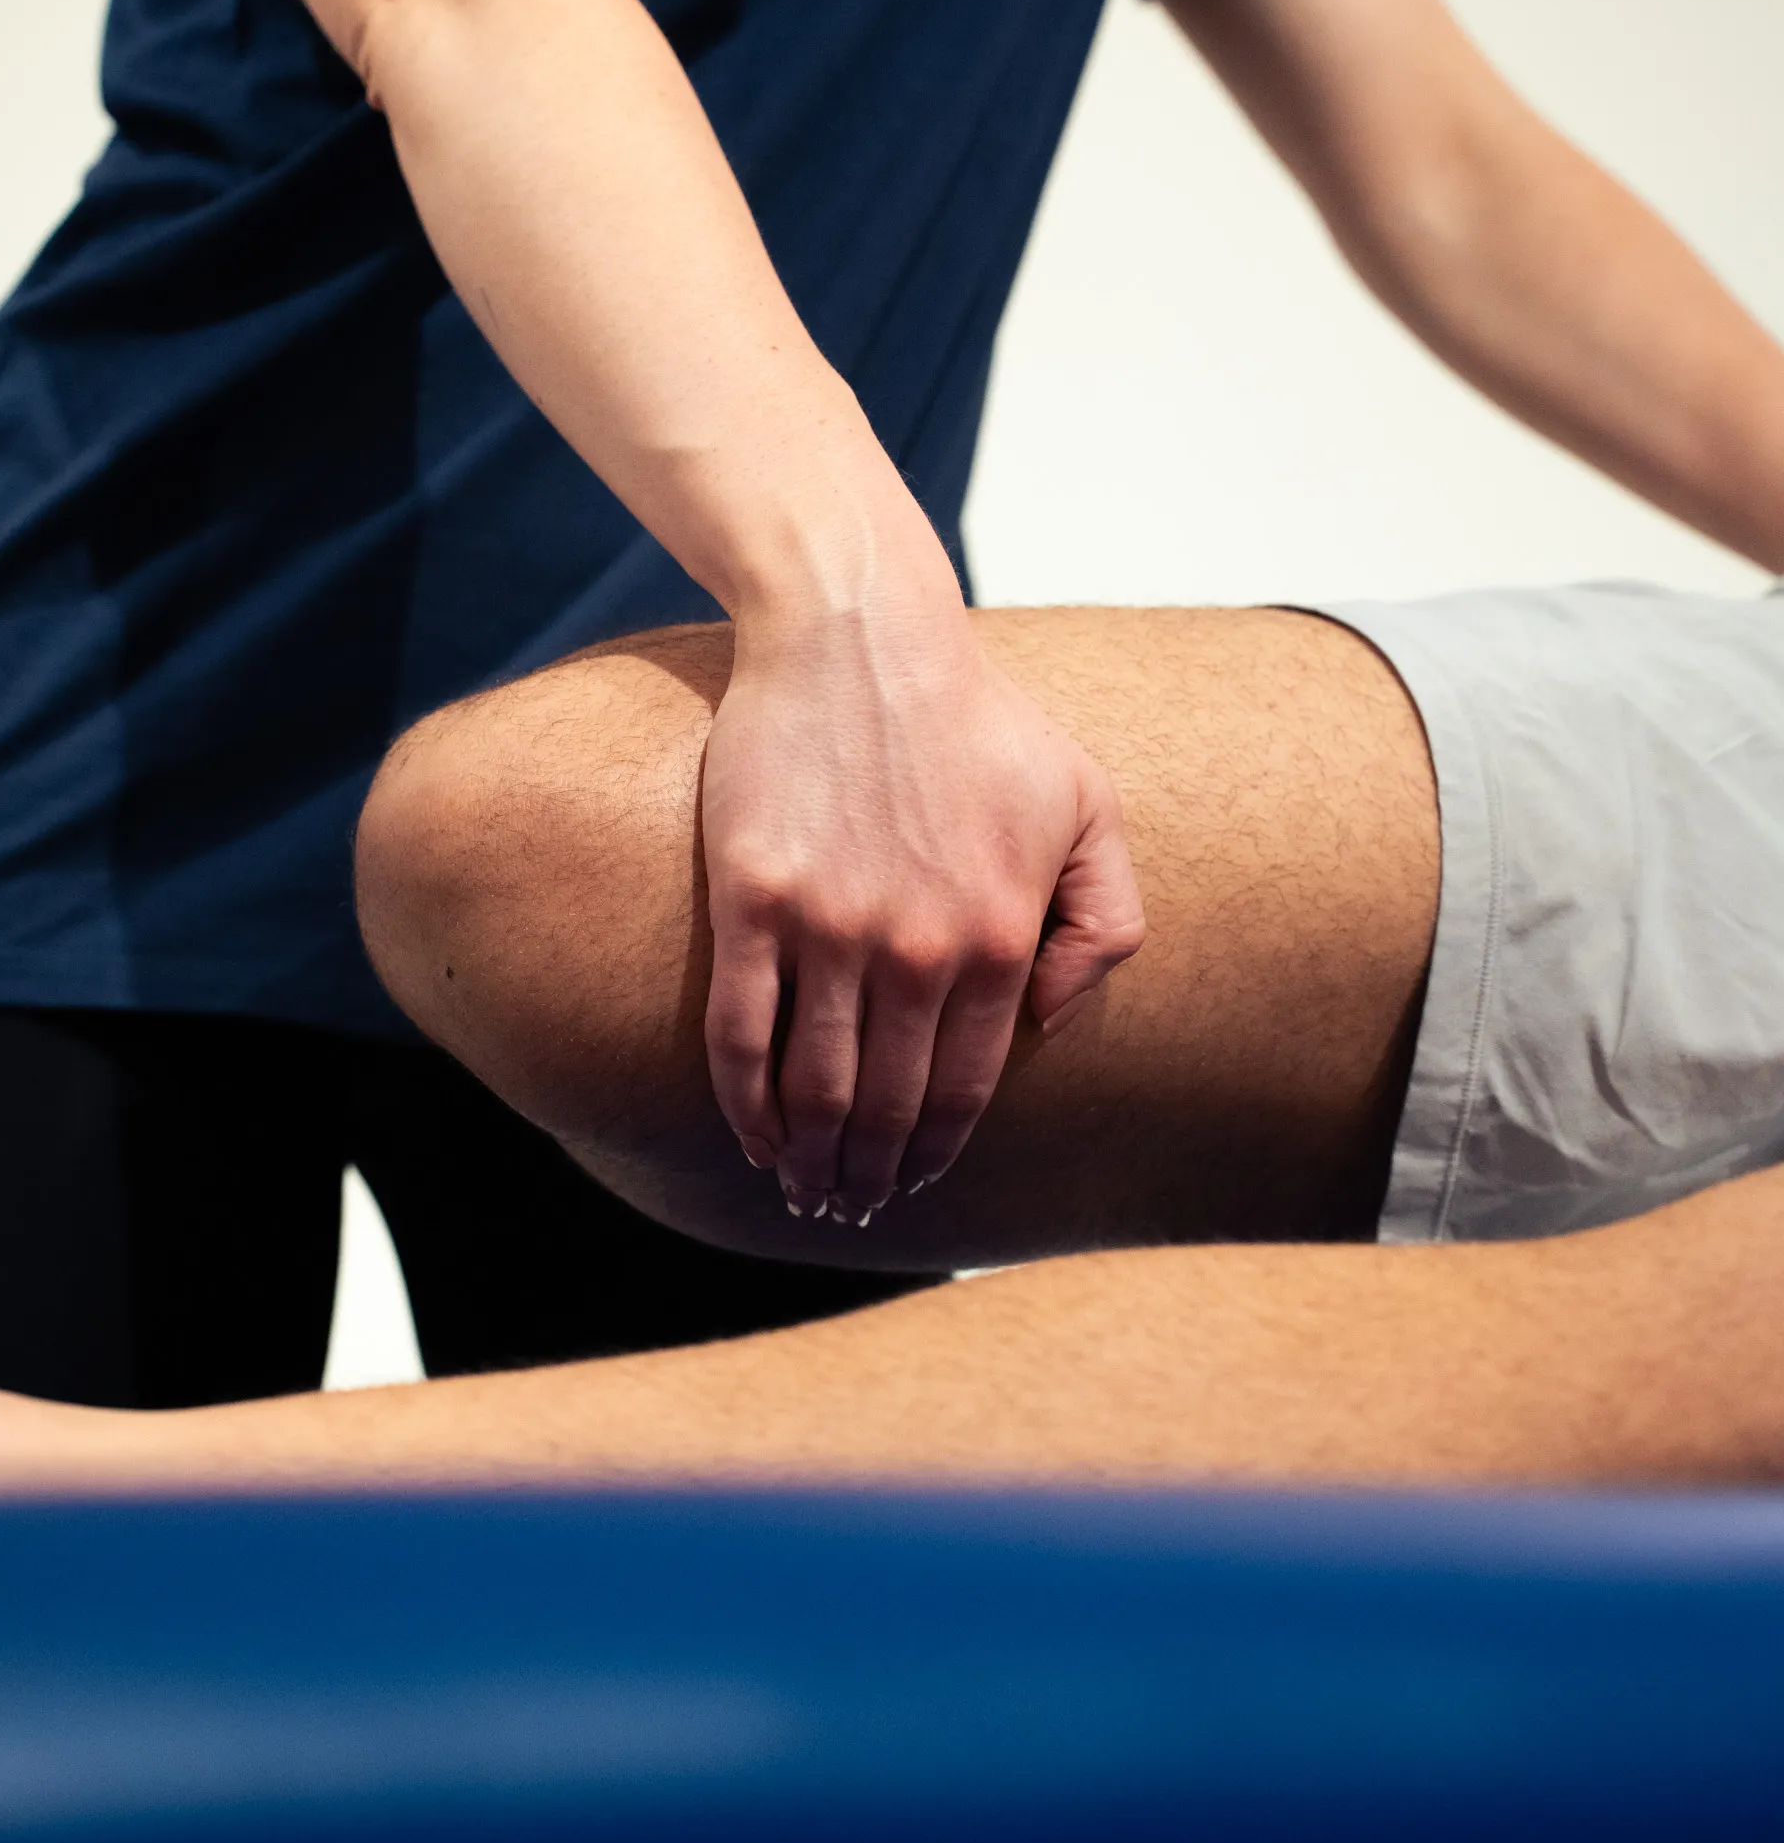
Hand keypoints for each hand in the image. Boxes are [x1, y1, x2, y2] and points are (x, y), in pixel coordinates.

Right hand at [700, 588, 1144, 1222]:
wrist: (861, 637)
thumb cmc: (977, 718)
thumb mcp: (1090, 803)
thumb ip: (1103, 921)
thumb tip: (1052, 1021)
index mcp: (1000, 935)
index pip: (964, 1087)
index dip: (937, 1150)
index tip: (916, 1181)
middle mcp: (918, 946)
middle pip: (886, 1106)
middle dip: (870, 1175)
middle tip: (854, 1205)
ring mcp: (830, 927)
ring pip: (813, 1088)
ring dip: (809, 1157)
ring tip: (804, 1186)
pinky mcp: (753, 900)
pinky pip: (740, 1033)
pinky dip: (745, 1104)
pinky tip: (753, 1135)